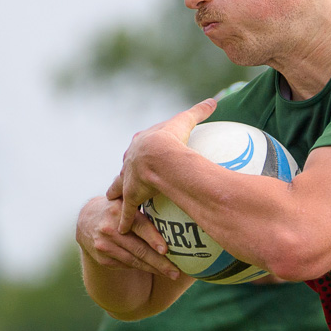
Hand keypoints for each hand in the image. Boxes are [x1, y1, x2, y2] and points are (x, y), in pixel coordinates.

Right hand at [77, 194, 181, 278]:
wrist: (85, 221)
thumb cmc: (114, 209)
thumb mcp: (123, 202)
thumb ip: (140, 207)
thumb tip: (172, 208)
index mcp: (118, 212)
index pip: (139, 227)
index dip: (153, 239)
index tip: (165, 250)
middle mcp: (110, 231)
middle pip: (139, 249)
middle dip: (160, 262)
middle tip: (176, 272)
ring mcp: (105, 247)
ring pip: (135, 261)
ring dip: (154, 269)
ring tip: (171, 274)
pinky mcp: (103, 259)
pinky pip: (127, 265)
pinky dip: (143, 268)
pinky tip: (156, 270)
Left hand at [110, 97, 219, 234]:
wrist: (158, 156)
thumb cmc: (171, 138)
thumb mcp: (186, 121)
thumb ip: (199, 112)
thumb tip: (214, 101)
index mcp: (141, 144)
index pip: (138, 147)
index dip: (138, 151)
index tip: (139, 155)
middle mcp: (130, 162)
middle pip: (126, 167)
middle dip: (124, 172)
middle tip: (126, 177)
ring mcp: (129, 180)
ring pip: (120, 188)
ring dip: (118, 194)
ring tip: (115, 201)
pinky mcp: (131, 196)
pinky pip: (128, 212)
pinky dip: (125, 221)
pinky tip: (122, 229)